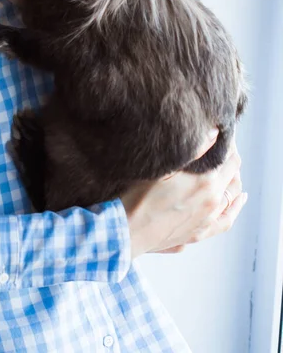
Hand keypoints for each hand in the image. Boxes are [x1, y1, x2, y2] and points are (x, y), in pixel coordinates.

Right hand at [120, 131, 246, 258]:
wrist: (126, 230)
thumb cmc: (138, 196)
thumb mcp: (163, 167)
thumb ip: (194, 150)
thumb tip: (214, 133)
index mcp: (206, 183)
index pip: (230, 158)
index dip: (228, 145)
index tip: (222, 135)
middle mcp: (212, 202)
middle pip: (233, 175)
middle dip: (231, 160)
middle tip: (222, 147)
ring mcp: (208, 220)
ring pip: (232, 196)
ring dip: (234, 180)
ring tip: (229, 168)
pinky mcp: (200, 233)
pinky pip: (226, 220)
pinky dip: (235, 208)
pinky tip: (238, 199)